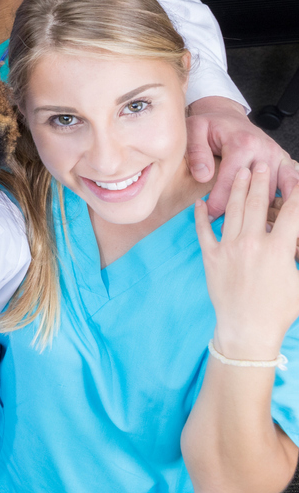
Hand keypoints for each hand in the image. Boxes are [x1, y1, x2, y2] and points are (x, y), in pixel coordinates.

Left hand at [187, 96, 298, 216]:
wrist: (228, 116)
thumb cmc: (210, 125)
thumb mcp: (195, 131)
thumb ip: (197, 152)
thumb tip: (203, 176)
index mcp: (241, 144)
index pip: (231, 181)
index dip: (220, 202)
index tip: (212, 218)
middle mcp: (264, 150)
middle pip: (256, 190)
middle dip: (245, 212)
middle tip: (234, 230)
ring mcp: (277, 156)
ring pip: (276, 191)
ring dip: (268, 210)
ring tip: (259, 228)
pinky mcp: (284, 161)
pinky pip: (292, 182)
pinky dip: (290, 198)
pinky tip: (284, 213)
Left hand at [197, 164, 298, 360]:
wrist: (247, 329)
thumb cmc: (279, 309)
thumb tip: (296, 238)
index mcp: (278, 249)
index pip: (292, 213)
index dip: (296, 193)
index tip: (296, 178)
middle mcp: (252, 243)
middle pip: (258, 204)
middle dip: (262, 181)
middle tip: (263, 164)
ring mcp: (228, 248)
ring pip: (233, 211)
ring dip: (237, 189)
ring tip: (241, 172)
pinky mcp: (211, 256)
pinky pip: (204, 230)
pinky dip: (202, 215)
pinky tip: (202, 201)